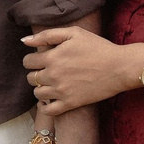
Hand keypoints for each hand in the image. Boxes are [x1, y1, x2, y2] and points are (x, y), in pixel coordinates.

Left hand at [22, 25, 140, 117]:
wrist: (119, 67)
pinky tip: (49, 100)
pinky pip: (48, 111)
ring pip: (37, 94)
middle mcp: (53, 75)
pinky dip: (44, 107)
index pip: (28, 61)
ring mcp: (61, 91)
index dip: (32, 59)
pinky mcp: (70, 103)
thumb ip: (47, 35)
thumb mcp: (73, 33)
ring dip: (41, 88)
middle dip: (36, 73)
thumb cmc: (98, 47)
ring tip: (51, 83)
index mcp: (52, 57)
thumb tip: (24, 41)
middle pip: (31, 78)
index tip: (41, 59)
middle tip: (48, 71)